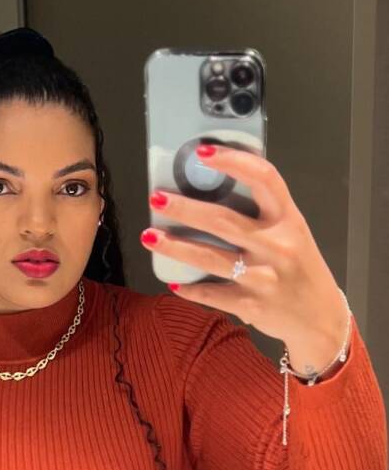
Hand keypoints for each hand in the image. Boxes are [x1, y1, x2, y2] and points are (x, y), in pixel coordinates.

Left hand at [141, 145, 346, 352]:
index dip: (233, 161)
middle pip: (223, 220)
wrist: (320, 317)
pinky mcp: (251, 305)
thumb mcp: (294, 233)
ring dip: (175, 247)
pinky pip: (212, 294)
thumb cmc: (300, 268)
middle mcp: (277, 245)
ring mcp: (263, 277)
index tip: (203, 152)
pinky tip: (173, 283)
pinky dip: (190, 289)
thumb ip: (263, 214)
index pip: (264, 179)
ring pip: (209, 258)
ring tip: (149, 236)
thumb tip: (212, 191)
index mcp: (289, 220)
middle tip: (157, 198)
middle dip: (185, 208)